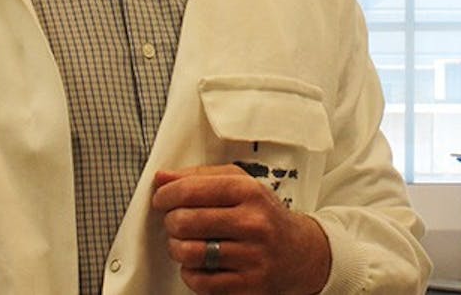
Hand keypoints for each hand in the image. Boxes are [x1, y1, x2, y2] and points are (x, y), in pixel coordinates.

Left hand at [151, 164, 330, 294]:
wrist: (299, 253)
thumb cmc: (262, 214)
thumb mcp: (239, 183)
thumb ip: (199, 176)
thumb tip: (161, 177)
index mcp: (248, 191)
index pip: (191, 190)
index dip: (166, 195)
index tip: (161, 199)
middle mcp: (253, 223)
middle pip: (185, 221)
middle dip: (171, 222)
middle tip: (175, 222)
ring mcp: (252, 256)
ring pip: (189, 253)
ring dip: (177, 248)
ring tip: (185, 243)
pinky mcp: (248, 285)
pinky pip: (200, 281)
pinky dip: (190, 273)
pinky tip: (200, 263)